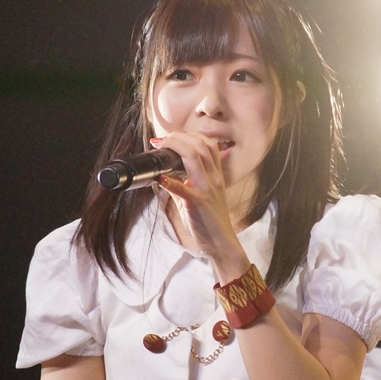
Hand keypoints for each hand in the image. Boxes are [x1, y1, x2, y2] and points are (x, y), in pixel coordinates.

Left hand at [151, 133, 249, 280]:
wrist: (222, 243)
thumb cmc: (210, 222)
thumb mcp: (203, 197)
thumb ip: (187, 184)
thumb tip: (165, 176)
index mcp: (217, 176)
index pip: (208, 144)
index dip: (190, 136)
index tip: (173, 137)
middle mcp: (214, 178)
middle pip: (199, 145)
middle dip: (178, 137)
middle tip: (161, 140)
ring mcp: (207, 189)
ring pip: (193, 156)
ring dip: (174, 147)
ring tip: (160, 147)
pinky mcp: (197, 203)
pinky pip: (182, 188)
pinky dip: (168, 181)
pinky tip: (158, 178)